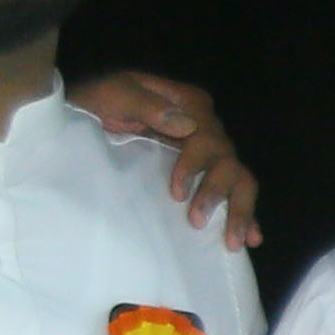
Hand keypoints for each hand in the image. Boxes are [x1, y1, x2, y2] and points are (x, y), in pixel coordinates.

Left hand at [70, 69, 259, 244]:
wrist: (81, 118)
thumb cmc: (96, 104)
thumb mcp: (113, 95)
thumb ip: (145, 105)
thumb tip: (186, 126)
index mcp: (187, 104)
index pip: (206, 133)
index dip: (196, 164)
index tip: (176, 191)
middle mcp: (203, 127)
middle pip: (226, 159)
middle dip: (216, 192)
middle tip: (195, 221)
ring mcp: (205, 152)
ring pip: (237, 177)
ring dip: (237, 208)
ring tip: (231, 240)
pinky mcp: (201, 172)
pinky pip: (231, 190)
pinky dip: (244, 213)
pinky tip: (252, 237)